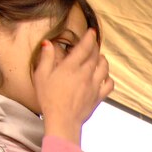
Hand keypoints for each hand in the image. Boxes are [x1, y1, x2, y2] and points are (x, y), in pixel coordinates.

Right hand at [35, 28, 113, 144]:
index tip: (92, 32)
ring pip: (104, 68)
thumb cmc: (49, 99)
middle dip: (95, 47)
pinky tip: (104, 76)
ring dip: (103, 60)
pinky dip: (108, 78)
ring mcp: (94, 85)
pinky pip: (109, 84)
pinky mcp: (98, 96)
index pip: (84, 48)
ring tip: (99, 57)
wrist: (62, 120)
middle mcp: (85, 74)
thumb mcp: (41, 76)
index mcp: (71, 67)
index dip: (89, 38)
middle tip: (93, 43)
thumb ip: (46, 58)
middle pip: (95, 56)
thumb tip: (48, 44)